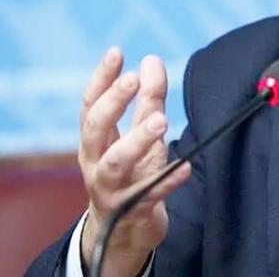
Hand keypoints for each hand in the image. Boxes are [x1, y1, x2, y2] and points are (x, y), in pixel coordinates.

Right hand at [78, 47, 190, 275]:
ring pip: (116, 163)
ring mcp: (112, 187)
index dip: (102, 78)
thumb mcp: (137, 133)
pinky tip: (186, 166)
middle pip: (95, 129)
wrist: (124, 228)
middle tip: (134, 79)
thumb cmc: (131, 171)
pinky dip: (168, 180)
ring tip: (160, 120)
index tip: (117, 52)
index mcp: (94, 141)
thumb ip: (148, 99)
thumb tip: (152, 60)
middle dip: (113, 103)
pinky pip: (151, 194)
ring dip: (138, 139)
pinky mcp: (134, 209)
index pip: (90, 104)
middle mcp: (96, 162)